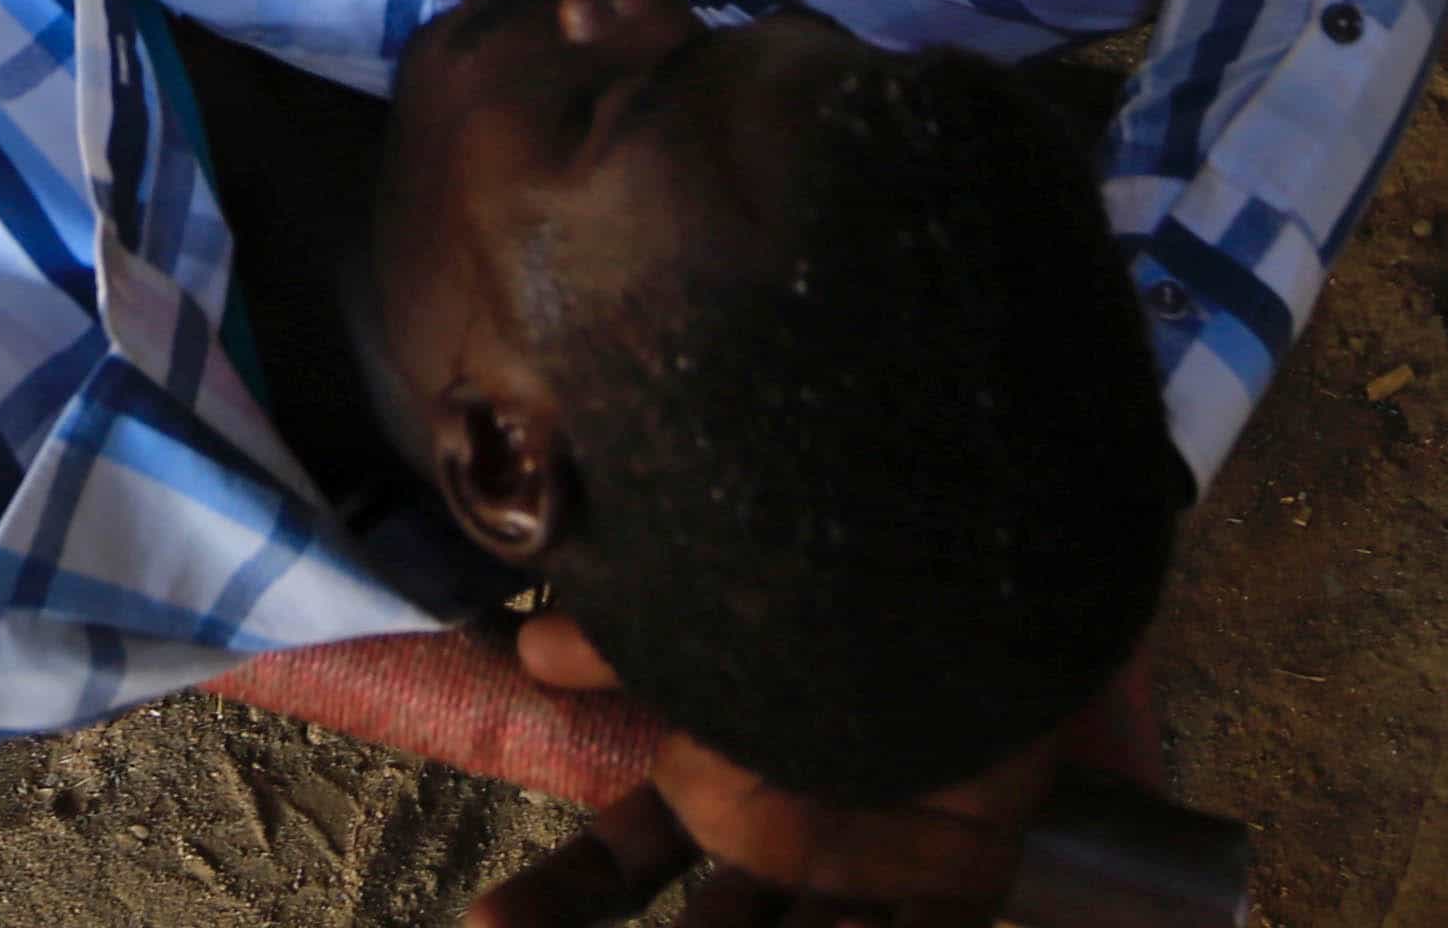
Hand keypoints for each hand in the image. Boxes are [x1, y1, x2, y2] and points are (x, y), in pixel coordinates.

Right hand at [465, 615, 1070, 927]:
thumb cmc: (825, 588)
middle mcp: (778, 846)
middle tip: (541, 924)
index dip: (549, 901)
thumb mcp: (715, 620)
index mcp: (709, 787)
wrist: (968, 556)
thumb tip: (537, 649)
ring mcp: (864, 875)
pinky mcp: (958, 881)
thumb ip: (631, 641)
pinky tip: (846, 925)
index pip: (616, 864)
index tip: (478, 920)